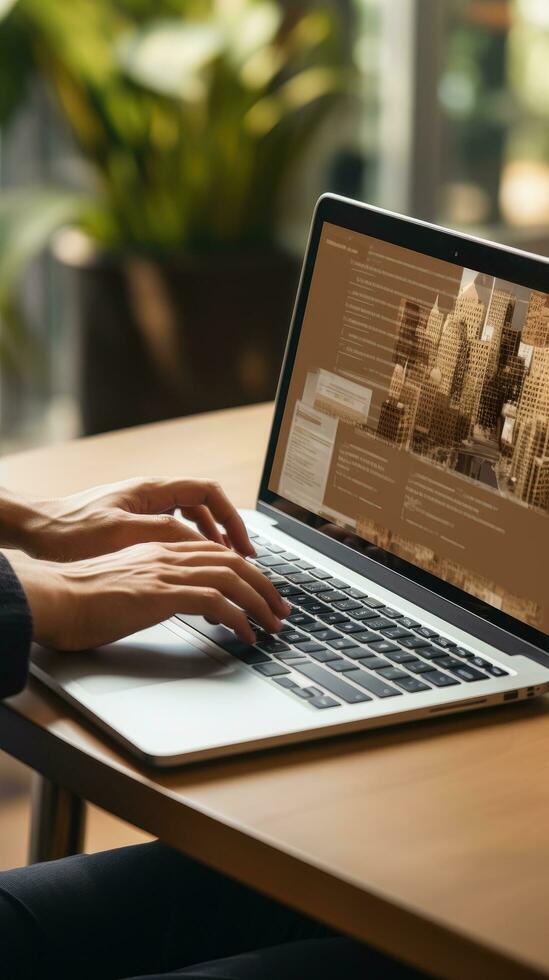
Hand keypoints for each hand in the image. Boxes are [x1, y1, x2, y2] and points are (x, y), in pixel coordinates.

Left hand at [6, 478, 254, 561]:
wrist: (34, 530)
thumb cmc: (70, 532)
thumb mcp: (122, 534)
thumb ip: (166, 535)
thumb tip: (205, 545)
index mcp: (152, 490)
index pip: (208, 493)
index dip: (232, 518)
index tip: (243, 545)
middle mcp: (150, 494)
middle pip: (205, 505)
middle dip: (227, 531)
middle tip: (243, 559)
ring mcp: (141, 508)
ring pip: (190, 519)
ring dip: (210, 541)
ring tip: (223, 566)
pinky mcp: (131, 524)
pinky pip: (173, 531)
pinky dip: (188, 546)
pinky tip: (188, 568)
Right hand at [9, 541, 290, 649]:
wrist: (54, 598)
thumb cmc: (79, 600)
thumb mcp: (126, 587)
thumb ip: (153, 588)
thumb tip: (174, 605)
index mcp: (159, 551)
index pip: (215, 553)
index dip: (244, 571)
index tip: (259, 592)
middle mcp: (167, 556)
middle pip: (233, 561)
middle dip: (263, 586)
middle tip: (280, 610)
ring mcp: (166, 573)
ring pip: (232, 578)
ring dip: (259, 602)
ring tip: (273, 625)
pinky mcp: (163, 594)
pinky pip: (217, 602)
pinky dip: (239, 618)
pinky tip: (247, 635)